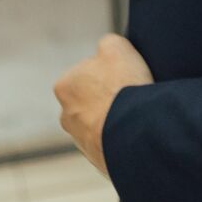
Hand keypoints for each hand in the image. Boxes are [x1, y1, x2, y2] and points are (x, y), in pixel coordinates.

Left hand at [54, 34, 154, 175]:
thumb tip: (106, 49)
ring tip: (137, 115)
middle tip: (132, 96)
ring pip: (102, 123)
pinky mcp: (98, 159)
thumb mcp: (116, 47)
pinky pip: (112, 142)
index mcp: (64, 86)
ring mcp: (81, 140)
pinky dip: (123, 137)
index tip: (125, 75)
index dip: (110, 72)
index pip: (88, 73)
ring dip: (117, 119)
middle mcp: (66, 115)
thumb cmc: (122, 86)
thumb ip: (107, 43)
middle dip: (110, 99)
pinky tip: (137, 131)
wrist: (133, 132)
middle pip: (93, 100)